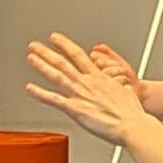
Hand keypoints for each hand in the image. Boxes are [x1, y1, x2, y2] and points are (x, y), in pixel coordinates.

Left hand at [28, 35, 149, 144]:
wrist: (132, 124)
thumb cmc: (132, 113)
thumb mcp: (127, 93)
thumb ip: (120, 89)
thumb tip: (123, 88)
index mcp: (99, 77)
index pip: (78, 55)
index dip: (65, 45)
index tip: (55, 38)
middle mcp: (87, 82)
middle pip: (63, 62)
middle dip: (47, 52)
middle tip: (34, 45)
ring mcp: (80, 94)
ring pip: (56, 75)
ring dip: (41, 65)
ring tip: (31, 58)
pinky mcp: (75, 108)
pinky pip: (53, 99)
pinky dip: (40, 93)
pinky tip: (30, 88)